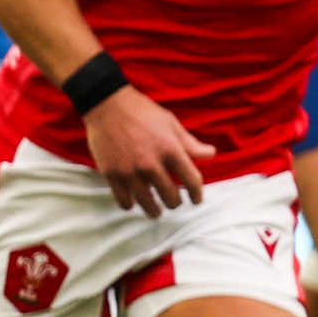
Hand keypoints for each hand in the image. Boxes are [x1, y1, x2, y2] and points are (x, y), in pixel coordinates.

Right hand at [83, 85, 213, 216]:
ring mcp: (130, 171)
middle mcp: (151, 164)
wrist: (106, 104)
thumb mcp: (170, 123)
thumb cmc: (142, 111)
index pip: (191, 181)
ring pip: (147, 203)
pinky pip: (123, 199)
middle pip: (170, 196)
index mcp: (170, 150)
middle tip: (174, 202)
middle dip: (175, 202)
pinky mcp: (111, 174)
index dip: (197, 194)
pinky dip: (130, 204)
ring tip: (156, 211)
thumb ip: (190, 143)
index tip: (196, 200)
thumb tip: (211, 155)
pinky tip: (133, 202)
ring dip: (154, 210)